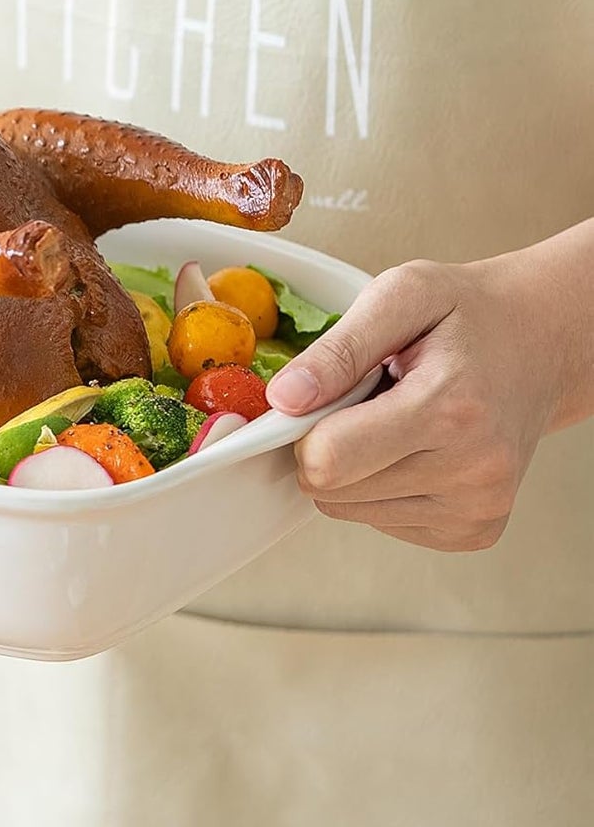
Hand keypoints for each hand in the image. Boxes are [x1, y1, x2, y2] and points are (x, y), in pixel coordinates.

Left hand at [265, 257, 566, 551]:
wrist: (542, 343)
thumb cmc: (469, 315)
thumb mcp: (402, 294)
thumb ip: (338, 350)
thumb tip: (284, 399)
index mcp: (450, 411)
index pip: (327, 460)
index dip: (302, 428)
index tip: (318, 396)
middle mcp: (473, 472)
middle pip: (330, 490)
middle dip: (326, 444)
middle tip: (366, 400)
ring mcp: (476, 510)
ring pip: (348, 509)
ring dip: (354, 466)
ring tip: (397, 418)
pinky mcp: (473, 532)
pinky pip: (379, 521)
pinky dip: (380, 484)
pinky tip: (416, 446)